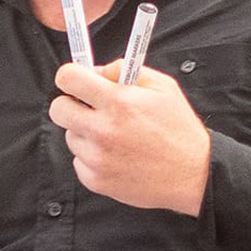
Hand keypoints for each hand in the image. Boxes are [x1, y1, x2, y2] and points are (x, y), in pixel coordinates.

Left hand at [48, 62, 211, 214]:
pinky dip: (92, 156)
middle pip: (58, 109)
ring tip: (114, 136)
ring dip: (85, 132)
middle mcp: (103, 130)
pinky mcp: (95, 180)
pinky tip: (116, 155)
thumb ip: (125, 70)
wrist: (192, 175)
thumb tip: (97, 70)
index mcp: (118, 102)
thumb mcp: (162, 86)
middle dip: (71, 103)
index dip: (70, 76)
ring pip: (70, 135)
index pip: (67, 78)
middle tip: (89, 107)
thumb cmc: (179, 130)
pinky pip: (79, 160)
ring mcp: (97, 158)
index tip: (76, 81)